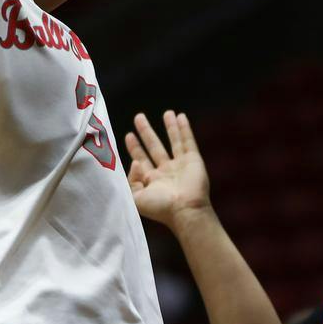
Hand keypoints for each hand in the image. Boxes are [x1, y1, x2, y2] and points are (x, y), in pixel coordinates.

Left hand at [125, 110, 210, 225]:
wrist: (185, 210)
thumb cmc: (160, 208)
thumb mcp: (136, 198)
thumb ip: (131, 180)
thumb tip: (135, 162)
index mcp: (152, 180)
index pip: (141, 159)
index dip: (135, 147)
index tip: (129, 135)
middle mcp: (166, 171)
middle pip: (154, 146)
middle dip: (146, 132)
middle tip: (139, 117)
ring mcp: (181, 165)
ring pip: (174, 141)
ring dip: (170, 127)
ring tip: (166, 113)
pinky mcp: (193, 160)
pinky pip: (188, 141)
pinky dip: (184, 129)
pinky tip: (180, 117)